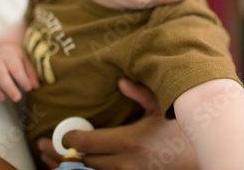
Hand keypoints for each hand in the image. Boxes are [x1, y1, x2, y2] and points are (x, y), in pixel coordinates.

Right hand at [0, 41, 38, 101]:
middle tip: (17, 98)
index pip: (15, 68)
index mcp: (10, 56)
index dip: (22, 79)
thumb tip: (36, 87)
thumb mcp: (26, 60)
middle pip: (1, 75)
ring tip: (3, 99)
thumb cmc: (16, 57)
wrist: (1, 47)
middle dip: (9, 88)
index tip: (28, 88)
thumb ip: (31, 73)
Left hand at [38, 79, 198, 169]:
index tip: (62, 134)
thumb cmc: (179, 131)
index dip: (70, 139)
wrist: (197, 158)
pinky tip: (78, 166)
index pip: (88, 143)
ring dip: (71, 167)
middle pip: (85, 161)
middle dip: (63, 154)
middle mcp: (126, 162)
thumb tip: (119, 81)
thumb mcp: (160, 107)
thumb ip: (138, 94)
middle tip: (45, 146)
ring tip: (51, 159)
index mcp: (130, 141)